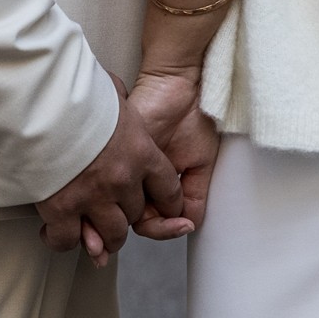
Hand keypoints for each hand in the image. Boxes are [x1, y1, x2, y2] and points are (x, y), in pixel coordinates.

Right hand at [35, 74, 185, 264]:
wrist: (41, 98)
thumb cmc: (74, 90)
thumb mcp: (109, 90)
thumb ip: (120, 100)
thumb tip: (115, 92)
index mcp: (140, 151)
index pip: (168, 189)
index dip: (168, 203)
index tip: (163, 207)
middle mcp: (122, 180)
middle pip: (137, 215)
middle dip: (127, 214)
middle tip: (114, 210)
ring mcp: (93, 196)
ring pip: (112, 235)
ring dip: (104, 236)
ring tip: (93, 230)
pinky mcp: (61, 208)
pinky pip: (68, 240)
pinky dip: (63, 240)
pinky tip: (56, 231)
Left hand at [126, 66, 219, 235]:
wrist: (184, 88)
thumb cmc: (192, 119)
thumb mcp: (199, 164)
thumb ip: (192, 197)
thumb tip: (187, 225)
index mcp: (152, 183)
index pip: (151, 218)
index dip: (165, 229)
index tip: (184, 226)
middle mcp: (136, 178)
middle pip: (133, 218)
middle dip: (155, 229)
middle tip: (176, 224)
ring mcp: (125, 167)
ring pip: (122, 206)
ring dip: (140, 218)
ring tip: (165, 218)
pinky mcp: (118, 153)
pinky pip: (118, 183)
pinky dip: (130, 197)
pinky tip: (153, 199)